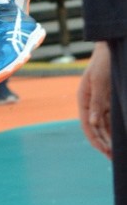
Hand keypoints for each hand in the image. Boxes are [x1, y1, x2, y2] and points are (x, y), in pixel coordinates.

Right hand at [79, 42, 111, 157]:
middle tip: (114, 158)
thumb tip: (93, 123)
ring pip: (104, 126)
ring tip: (118, 153)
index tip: (104, 151)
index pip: (87, 124)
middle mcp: (91, 102)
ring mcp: (100, 102)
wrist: (112, 46)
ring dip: (109, 139)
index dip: (94, 139)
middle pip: (96, 128)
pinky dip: (114, 130)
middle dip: (103, 143)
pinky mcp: (109, 101)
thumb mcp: (99, 80)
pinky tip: (120, 138)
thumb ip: (96, 102)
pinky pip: (111, 120)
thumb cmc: (104, 61)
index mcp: (84, 97)